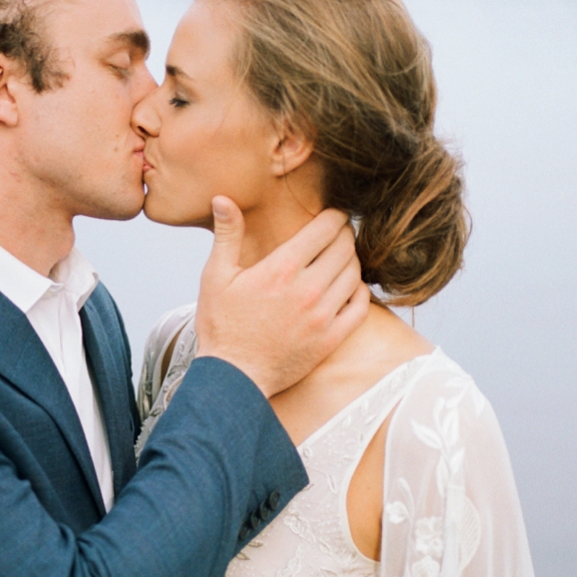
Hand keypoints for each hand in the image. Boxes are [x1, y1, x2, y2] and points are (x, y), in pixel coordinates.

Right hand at [195, 197, 368, 398]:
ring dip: (352, 261)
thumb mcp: (215, 277)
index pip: (325, 229)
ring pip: (355, 274)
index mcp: (280, 270)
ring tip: (341, 260)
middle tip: (338, 235)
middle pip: (345, 248)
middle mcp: (307, 290)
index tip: (332, 215)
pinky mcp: (331, 339)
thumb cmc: (221, 326)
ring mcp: (322, 316)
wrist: (233, 377)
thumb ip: (226, 235)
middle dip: (344, 235)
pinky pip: (361, 306)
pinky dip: (360, 291)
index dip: (334, 216)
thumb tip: (223, 199)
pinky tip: (349, 288)